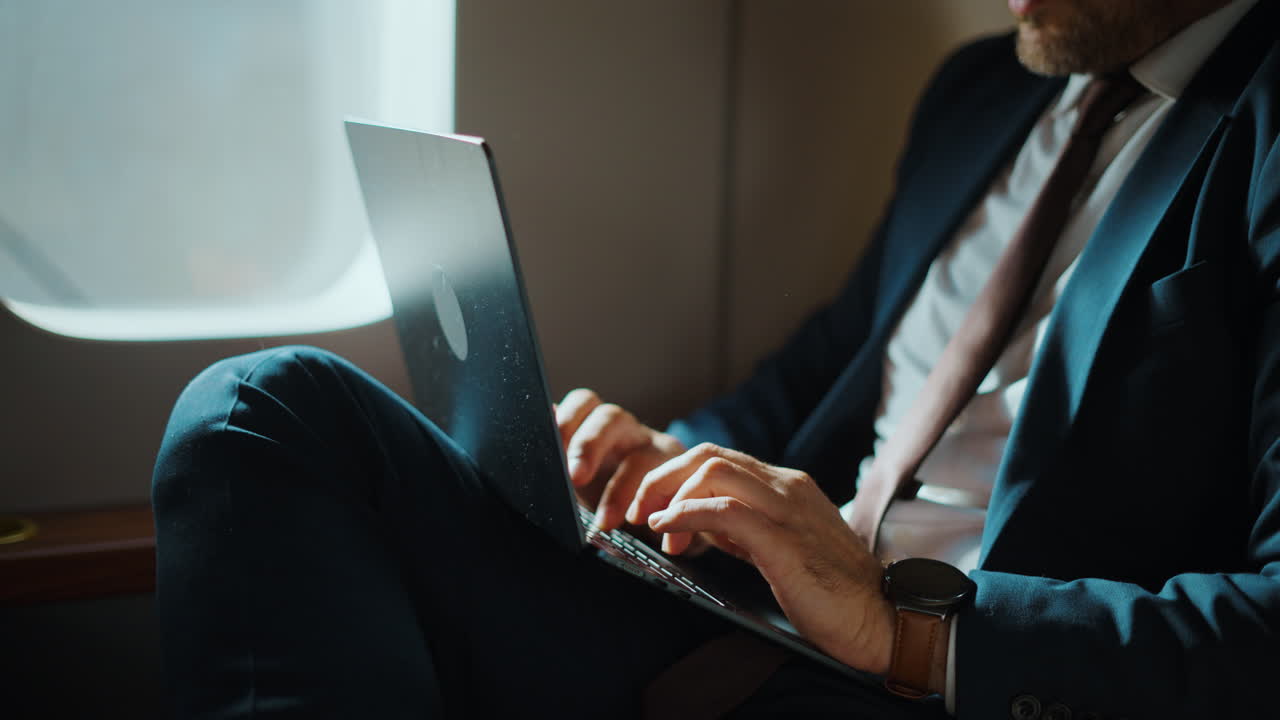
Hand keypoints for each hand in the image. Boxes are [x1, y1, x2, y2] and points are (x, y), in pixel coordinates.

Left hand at [555, 388, 685, 531]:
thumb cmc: (609, 501)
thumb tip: (523, 475)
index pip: (583, 404)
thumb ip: (559, 474)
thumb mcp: (581, 487)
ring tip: (607, 521)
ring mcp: (657, 451)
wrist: (661, 521)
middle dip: (589, 445)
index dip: (566, 419)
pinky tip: (649, 528)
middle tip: (575, 477)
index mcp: (598, 428)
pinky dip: (661, 507)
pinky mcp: (684, 476)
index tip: (551, 447)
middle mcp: (628, 433)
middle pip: (611, 417)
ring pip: (645, 454)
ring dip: (622, 489)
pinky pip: (679, 484)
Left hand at [628, 443, 895, 674]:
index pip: (720, 459)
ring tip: (650, 524)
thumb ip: (745, 530)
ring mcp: (786, 510)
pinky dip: (685, 514)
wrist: (882, 619)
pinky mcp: (783, 540)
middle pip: (708, 455)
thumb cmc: (832, 592)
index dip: (677, 477)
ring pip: (712, 470)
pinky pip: (723, 510)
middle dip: (662, 477)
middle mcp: (786, 487)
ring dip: (668, 494)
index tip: (652, 508)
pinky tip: (667, 529)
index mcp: (787, 486)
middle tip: (637, 511)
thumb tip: (699, 524)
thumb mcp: (781, 548)